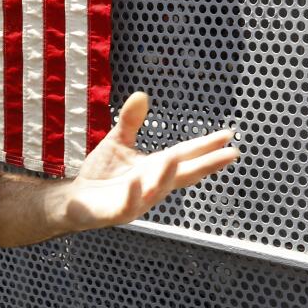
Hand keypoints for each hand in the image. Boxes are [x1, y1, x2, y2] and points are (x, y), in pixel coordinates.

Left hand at [65, 92, 240, 228]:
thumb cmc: (102, 173)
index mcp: (156, 167)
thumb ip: (130, 121)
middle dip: (206, 165)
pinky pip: (128, 205)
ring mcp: (138, 201)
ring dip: (167, 176)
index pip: (186, 155)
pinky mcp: (117, 212)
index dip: (207, 146)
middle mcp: (153, 185)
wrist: (77, 200)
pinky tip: (138, 183)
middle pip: (183, 174)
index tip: (229, 136)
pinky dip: (135, 195)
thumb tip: (141, 94)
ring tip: (175, 158)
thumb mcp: (118, 142)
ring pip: (158, 190)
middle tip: (231, 154)